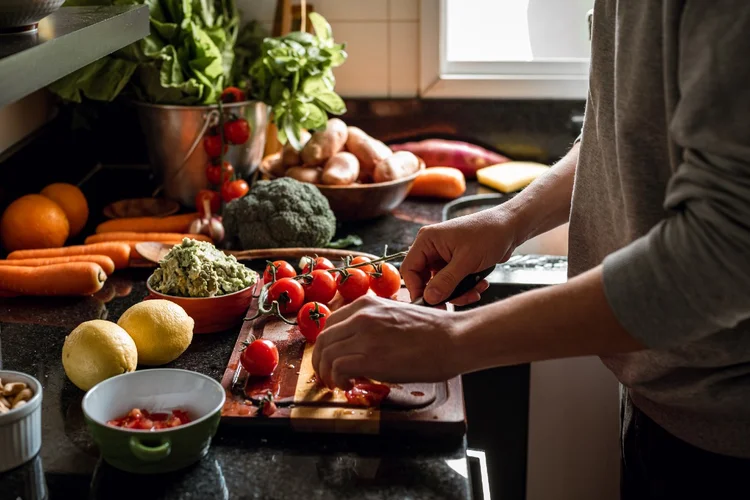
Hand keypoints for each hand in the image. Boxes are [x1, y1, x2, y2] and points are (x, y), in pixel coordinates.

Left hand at [311, 295, 464, 388]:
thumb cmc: (434, 330)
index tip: (331, 357)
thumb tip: (362, 342)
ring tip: (338, 383)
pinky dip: (338, 380)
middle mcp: (361, 316)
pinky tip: (349, 385)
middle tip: (328, 375)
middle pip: (323, 339)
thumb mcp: (396, 315)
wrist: (454, 338)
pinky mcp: (370, 357)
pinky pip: (337, 368)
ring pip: (326, 354)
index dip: (327, 344)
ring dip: (327, 373)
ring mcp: (364, 336)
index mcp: (367, 304)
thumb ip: (375, 323)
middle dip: (321, 361)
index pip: (331, 323)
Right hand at [402, 208, 517, 305]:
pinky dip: (466, 287)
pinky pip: (454, 282)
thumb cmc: (489, 233)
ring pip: (441, 284)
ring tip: (475, 291)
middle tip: (456, 302)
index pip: (410, 269)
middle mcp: (433, 248)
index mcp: (428, 240)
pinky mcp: (456, 262)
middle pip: (425, 279)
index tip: (430, 303)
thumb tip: (429, 298)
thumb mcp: (467, 261)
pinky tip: (480, 284)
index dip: (417, 289)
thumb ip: (446, 281)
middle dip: (443, 293)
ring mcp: (444, 255)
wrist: (510, 227)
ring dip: (458, 292)